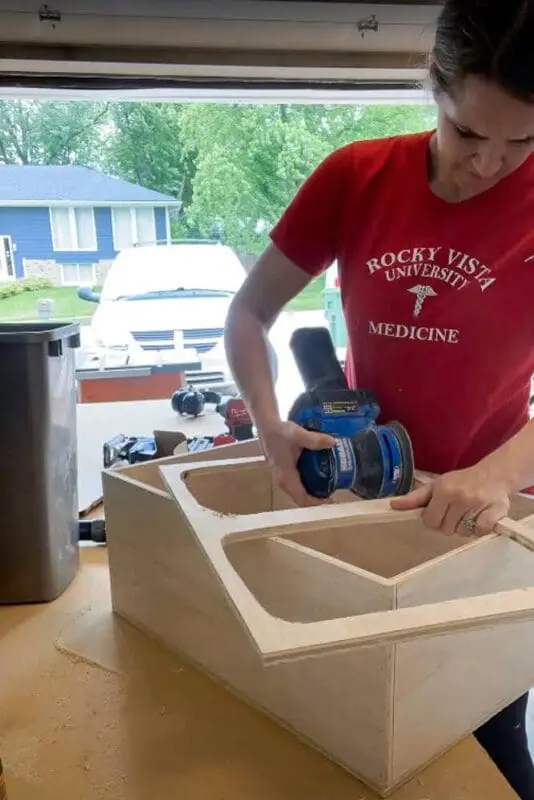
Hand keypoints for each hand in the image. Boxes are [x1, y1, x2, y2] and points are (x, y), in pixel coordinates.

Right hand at [260, 420, 334, 506]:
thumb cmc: (281, 432)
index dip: (317, 502)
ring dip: (312, 492)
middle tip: (333, 490)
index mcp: (286, 477)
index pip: (302, 499)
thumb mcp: (298, 434)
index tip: (331, 498)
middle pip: (301, 499)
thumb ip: (314, 439)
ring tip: (328, 484)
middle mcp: (282, 481)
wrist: (267, 427)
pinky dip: (308, 485)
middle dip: (317, 498)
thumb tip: (332, 443)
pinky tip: (318, 475)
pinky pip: (297, 486)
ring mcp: (282, 478)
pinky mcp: (283, 473)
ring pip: (298, 493)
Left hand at [390, 463, 510, 536]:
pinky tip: (480, 517)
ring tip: (468, 513)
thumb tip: (394, 506)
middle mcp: (460, 497)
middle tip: (456, 511)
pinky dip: (479, 529)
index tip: (440, 512)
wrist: (494, 474)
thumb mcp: (436, 485)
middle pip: (446, 529)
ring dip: (464, 527)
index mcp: (444, 490)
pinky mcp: (495, 512)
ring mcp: (478, 505)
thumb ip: (415, 498)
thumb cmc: (461, 481)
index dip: (433, 520)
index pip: (430, 521)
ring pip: (462, 533)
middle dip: (448, 523)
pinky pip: (480, 532)